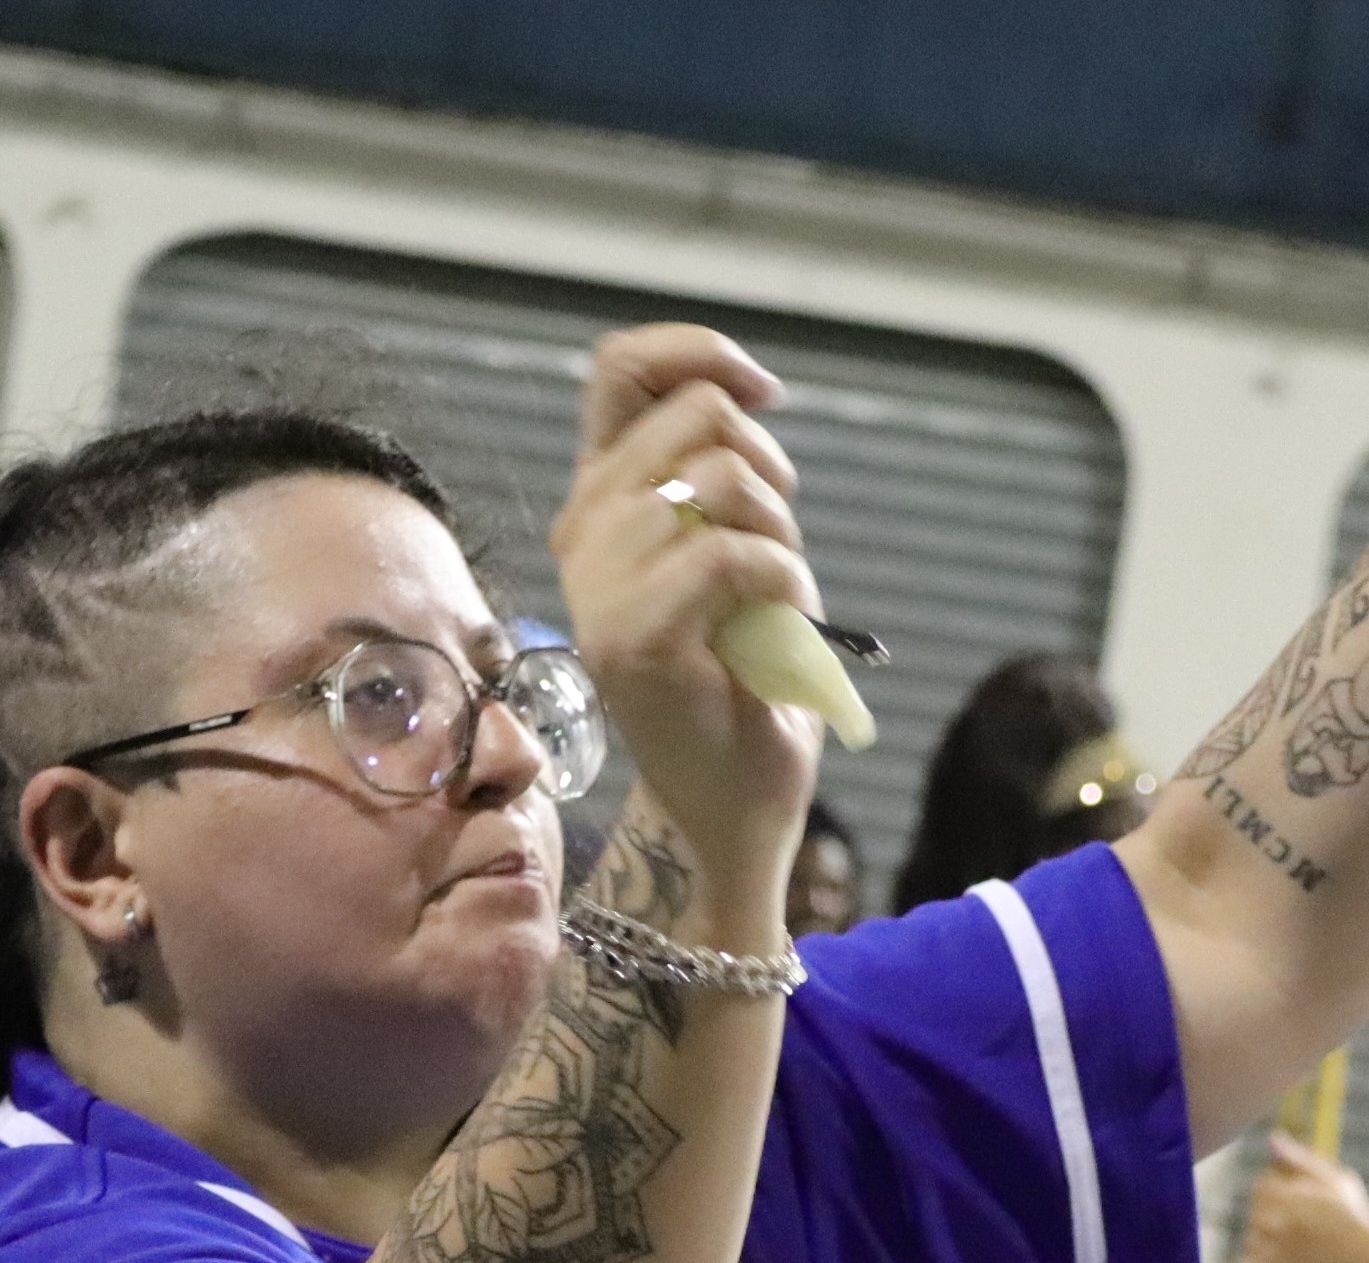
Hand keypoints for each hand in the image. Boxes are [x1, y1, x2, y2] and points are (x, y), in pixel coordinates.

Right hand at [552, 324, 822, 926]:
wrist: (728, 804)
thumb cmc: (742, 679)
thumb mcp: (727, 552)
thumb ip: (713, 476)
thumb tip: (738, 394)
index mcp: (598, 502)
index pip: (621, 370)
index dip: (699, 353)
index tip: (764, 395)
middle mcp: (583, 533)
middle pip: (698, 417)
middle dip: (767, 470)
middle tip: (774, 547)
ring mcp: (599, 588)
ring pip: (719, 479)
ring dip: (778, 531)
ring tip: (773, 598)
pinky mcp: (634, 639)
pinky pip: (732, 554)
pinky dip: (785, 578)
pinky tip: (784, 624)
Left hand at [1241, 1132, 1368, 1262]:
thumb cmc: (1356, 1221)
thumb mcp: (1336, 1181)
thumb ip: (1301, 1159)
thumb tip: (1273, 1138)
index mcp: (1285, 1195)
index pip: (1262, 1185)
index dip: (1284, 1195)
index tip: (1306, 1208)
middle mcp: (1273, 1222)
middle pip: (1257, 1212)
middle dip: (1278, 1218)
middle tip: (1310, 1232)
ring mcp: (1267, 1252)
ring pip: (1253, 1240)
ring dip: (1270, 1243)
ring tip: (1305, 1250)